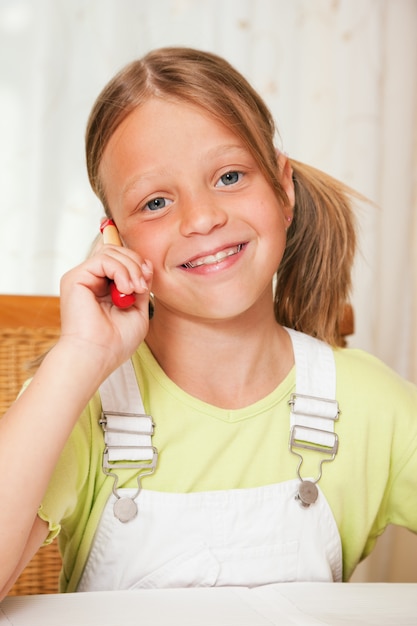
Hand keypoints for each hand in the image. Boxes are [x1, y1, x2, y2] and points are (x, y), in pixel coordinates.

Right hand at [59, 244, 152, 372]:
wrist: (97, 356)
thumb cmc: (116, 342)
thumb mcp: (138, 310)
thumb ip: (141, 285)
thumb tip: (146, 263)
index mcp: (104, 288)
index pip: (121, 260)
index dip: (137, 264)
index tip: (146, 285)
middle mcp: (91, 280)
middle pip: (117, 251)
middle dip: (136, 264)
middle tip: (142, 288)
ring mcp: (82, 278)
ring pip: (111, 252)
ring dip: (131, 268)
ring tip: (135, 289)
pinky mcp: (75, 278)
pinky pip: (103, 259)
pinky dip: (121, 270)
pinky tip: (125, 289)